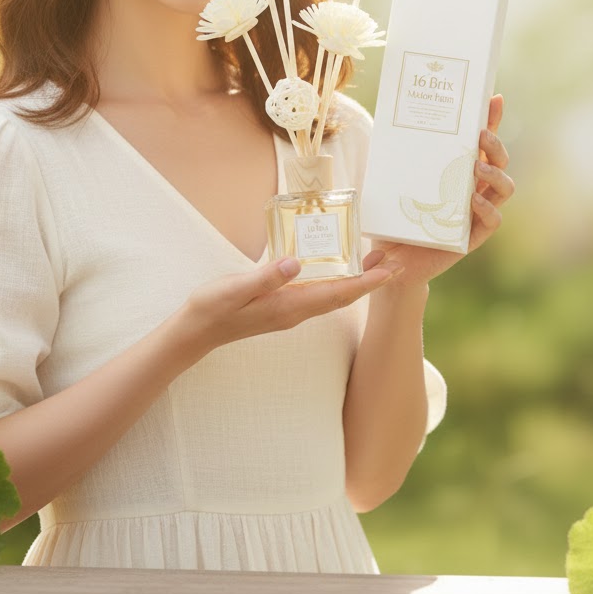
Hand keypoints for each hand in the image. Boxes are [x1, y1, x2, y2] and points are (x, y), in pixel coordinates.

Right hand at [180, 253, 407, 353]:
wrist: (196, 332)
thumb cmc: (213, 308)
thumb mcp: (235, 289)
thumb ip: (265, 277)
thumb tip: (295, 263)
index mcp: (289, 306)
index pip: (338, 294)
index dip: (367, 282)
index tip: (392, 270)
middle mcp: (296, 311)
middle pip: (343, 296)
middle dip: (371, 281)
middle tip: (396, 261)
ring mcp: (289, 311)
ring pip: (333, 295)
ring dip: (357, 281)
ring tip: (375, 262)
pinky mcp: (282, 306)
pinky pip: (318, 294)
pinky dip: (336, 281)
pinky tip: (336, 269)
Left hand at [364, 93, 514, 290]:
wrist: (391, 263)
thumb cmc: (395, 220)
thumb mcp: (391, 186)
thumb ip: (392, 163)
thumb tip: (382, 127)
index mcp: (458, 172)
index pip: (479, 142)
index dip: (490, 119)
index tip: (494, 97)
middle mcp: (473, 188)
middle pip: (499, 160)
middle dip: (495, 143)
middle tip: (481, 134)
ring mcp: (477, 212)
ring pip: (504, 186)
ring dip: (495, 173)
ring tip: (477, 167)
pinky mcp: (474, 236)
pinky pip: (493, 219)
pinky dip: (486, 208)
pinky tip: (473, 201)